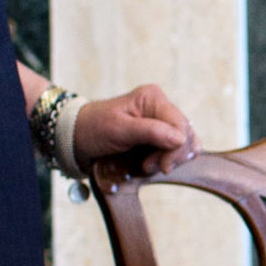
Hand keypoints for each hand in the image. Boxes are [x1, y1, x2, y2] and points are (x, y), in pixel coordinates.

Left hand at [72, 84, 197, 174]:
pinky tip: (156, 163)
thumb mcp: (119, 129)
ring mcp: (162, 120)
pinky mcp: (161, 133)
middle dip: (172, 155)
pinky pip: (178, 147)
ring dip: (170, 159)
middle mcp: (161, 106)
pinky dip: (170, 159)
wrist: (79, 136)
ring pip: (186, 142)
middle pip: (186, 134)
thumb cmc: (95, 128)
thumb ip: (150, 132)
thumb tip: (181, 139)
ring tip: (147, 165)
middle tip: (148, 166)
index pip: (180, 125)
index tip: (161, 167)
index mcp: (153, 97)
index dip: (176, 149)